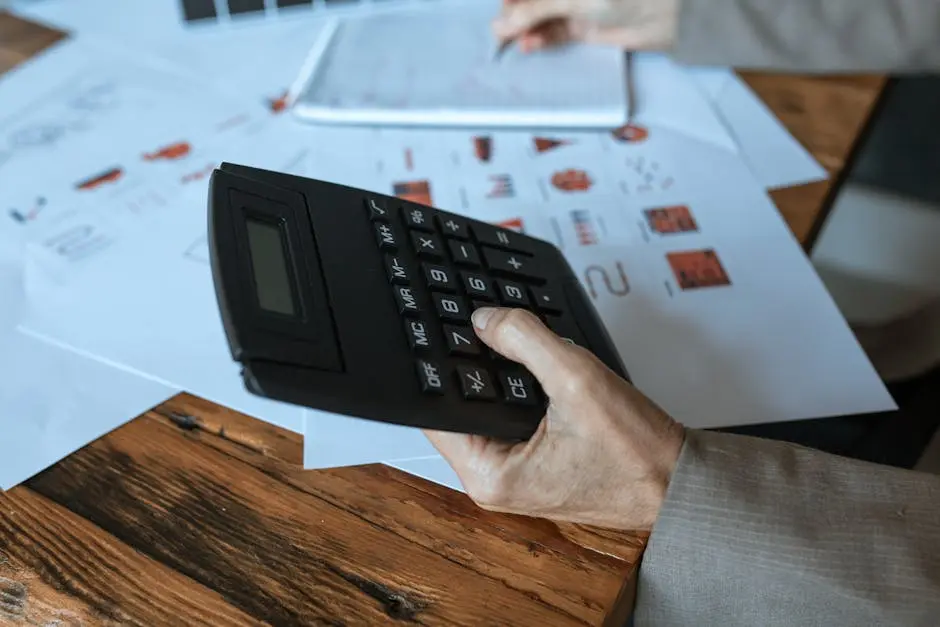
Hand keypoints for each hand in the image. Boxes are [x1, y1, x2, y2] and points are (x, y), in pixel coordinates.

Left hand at [423, 307, 684, 529]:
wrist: (677, 481)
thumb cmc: (636, 453)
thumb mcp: (576, 380)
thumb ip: (525, 340)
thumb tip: (485, 320)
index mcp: (490, 476)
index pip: (437, 412)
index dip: (441, 367)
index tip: (446, 331)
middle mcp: (494, 481)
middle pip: (459, 409)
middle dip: (472, 369)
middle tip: (484, 329)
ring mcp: (514, 474)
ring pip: (485, 412)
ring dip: (497, 379)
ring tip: (510, 345)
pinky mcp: (532, 463)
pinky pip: (509, 419)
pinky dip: (516, 392)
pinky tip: (530, 369)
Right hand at [493, 0, 679, 52]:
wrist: (666, 12)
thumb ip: (532, 10)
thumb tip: (501, 24)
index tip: (498, 8)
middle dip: (514, 12)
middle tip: (499, 30)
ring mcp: (577, 2)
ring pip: (540, 15)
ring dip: (524, 27)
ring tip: (511, 41)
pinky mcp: (585, 24)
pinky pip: (555, 31)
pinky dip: (541, 38)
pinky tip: (530, 45)